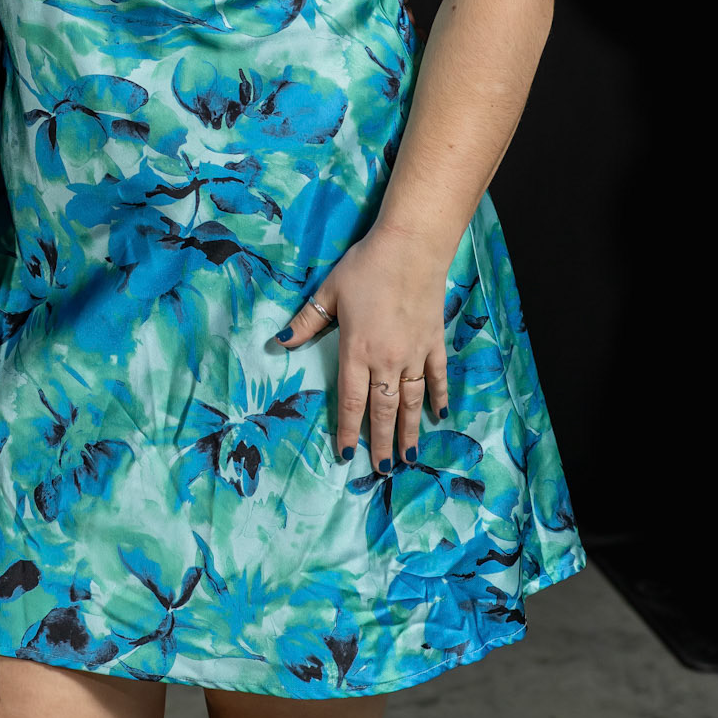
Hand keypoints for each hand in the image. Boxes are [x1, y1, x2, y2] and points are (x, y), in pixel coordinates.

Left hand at [272, 228, 449, 474]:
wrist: (411, 248)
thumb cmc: (365, 267)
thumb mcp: (328, 291)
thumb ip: (306, 322)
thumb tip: (278, 344)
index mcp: (357, 350)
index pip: (351, 400)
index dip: (348, 430)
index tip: (346, 455)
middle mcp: (387, 360)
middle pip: (383, 409)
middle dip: (382, 441)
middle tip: (383, 469)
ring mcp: (414, 354)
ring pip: (411, 401)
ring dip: (409, 429)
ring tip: (410, 456)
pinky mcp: (434, 342)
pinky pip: (436, 377)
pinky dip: (438, 397)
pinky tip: (439, 415)